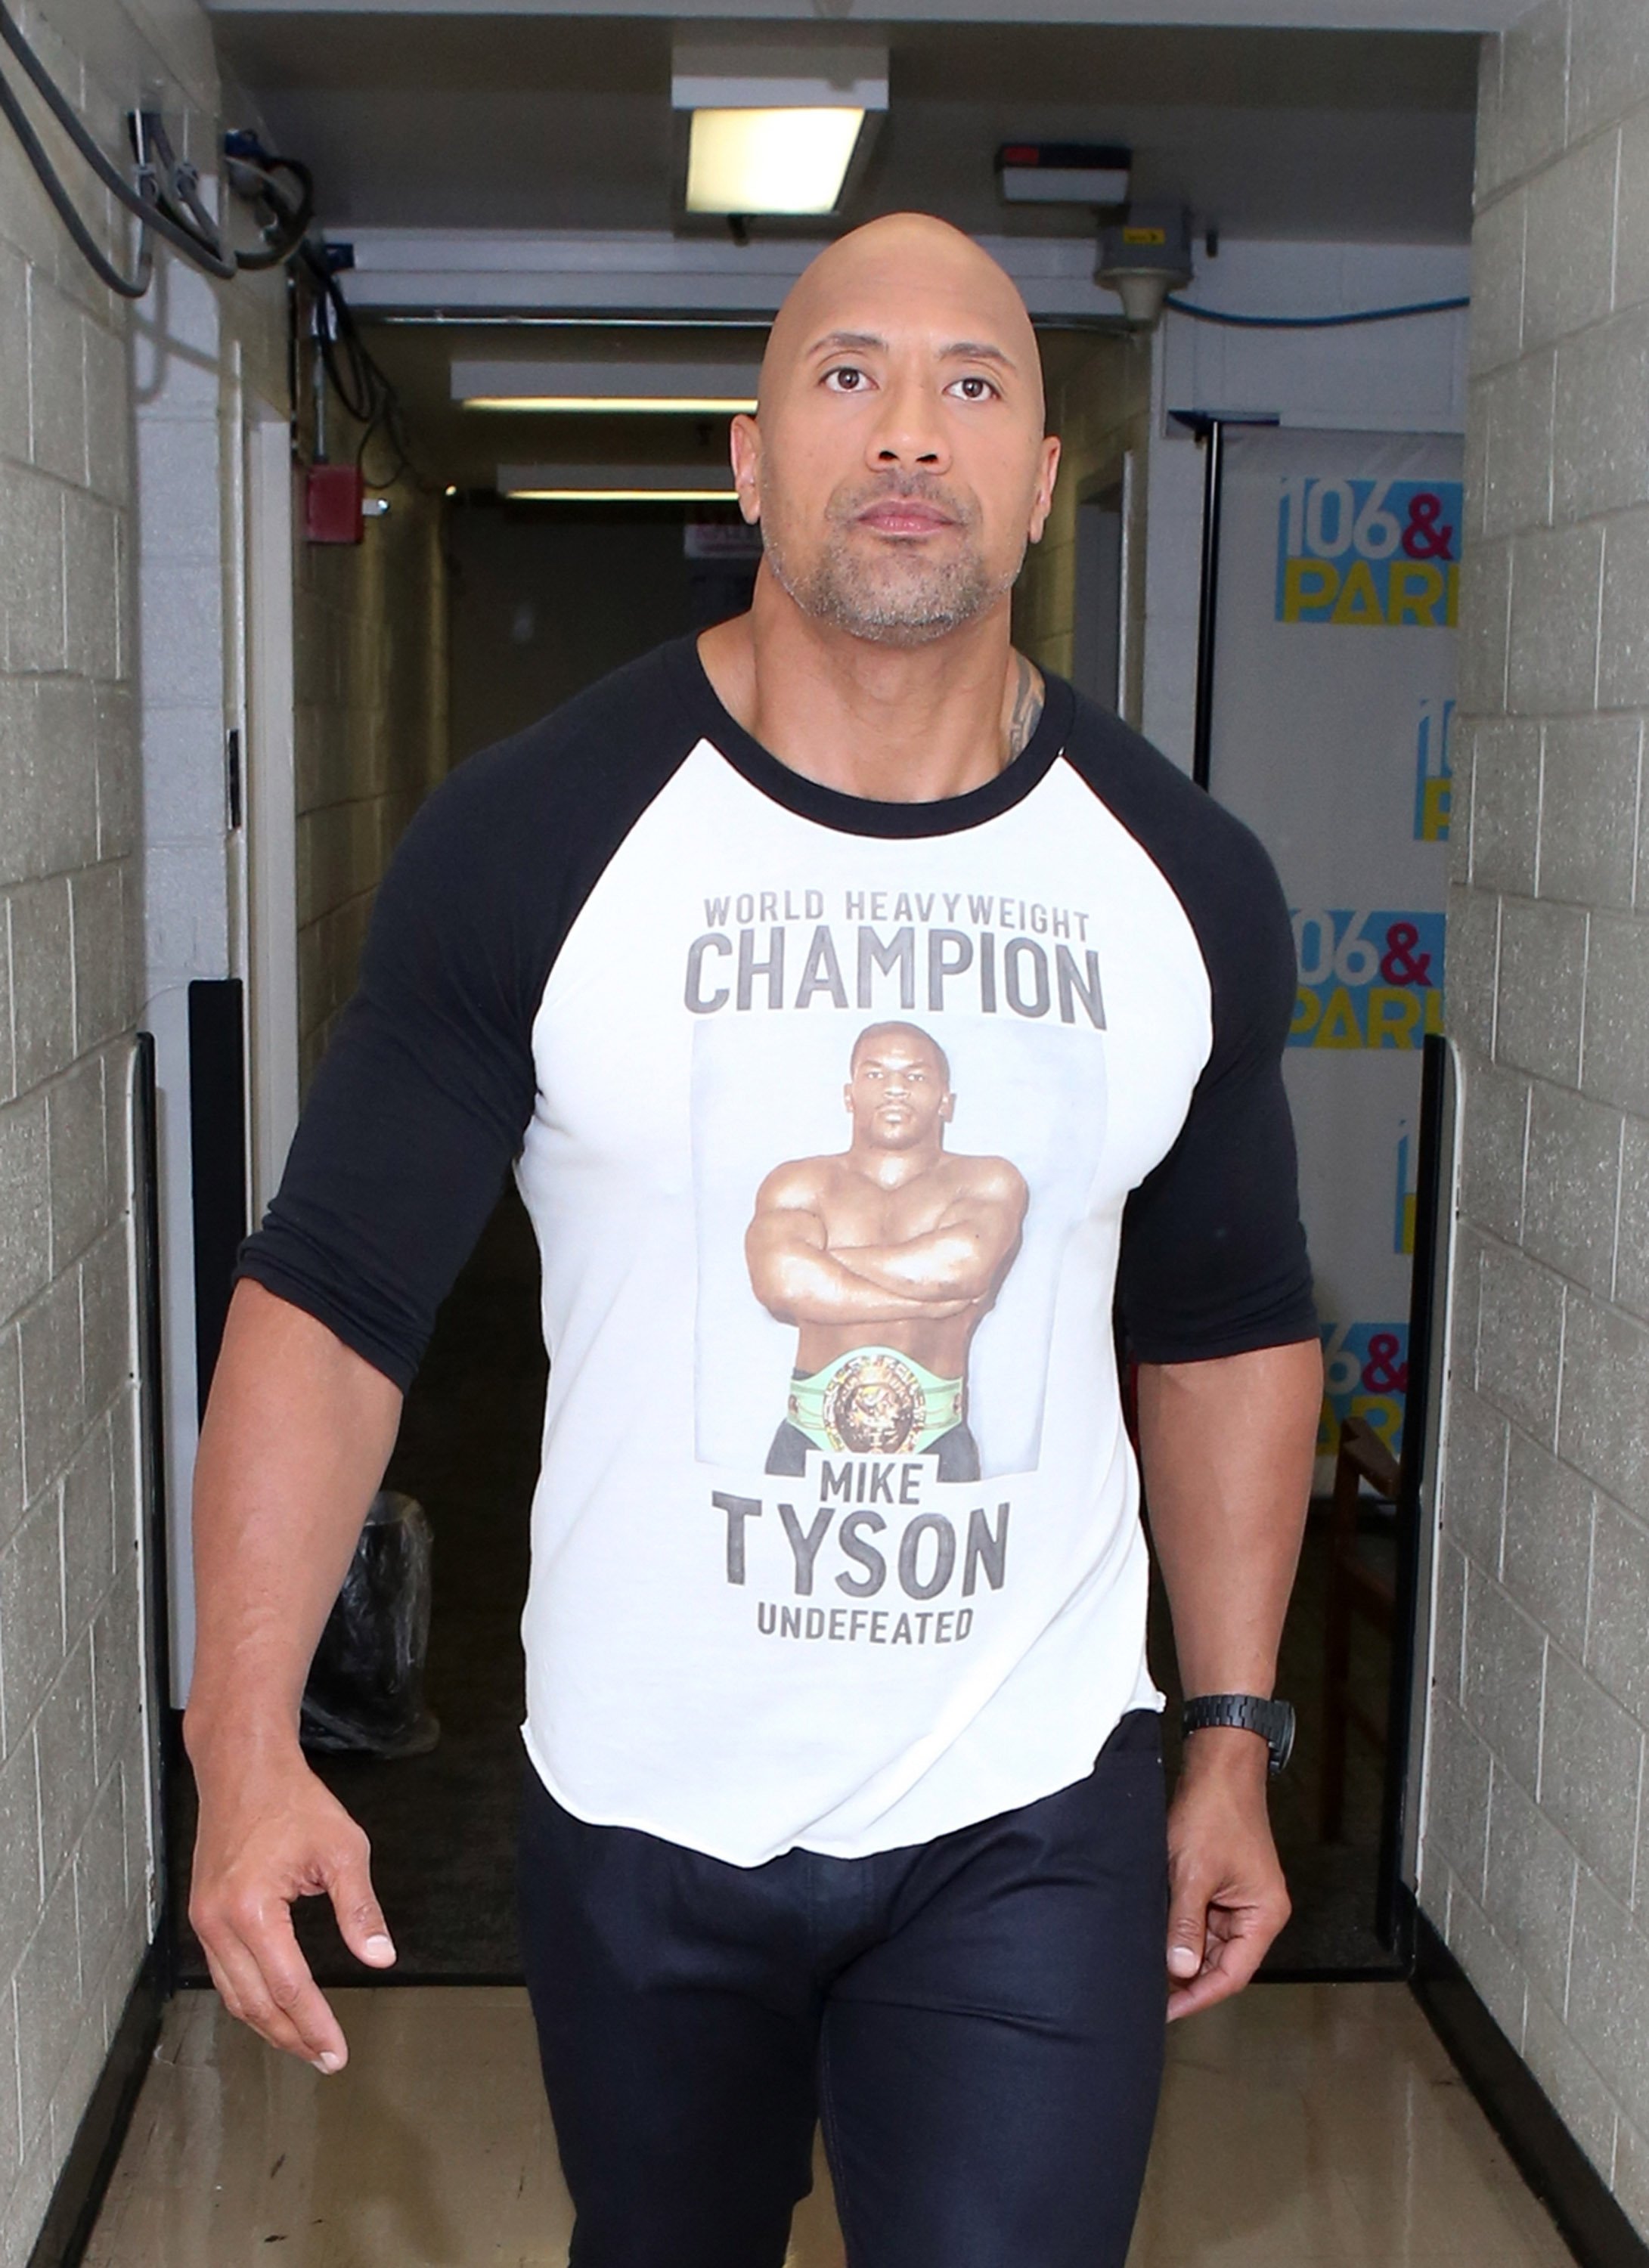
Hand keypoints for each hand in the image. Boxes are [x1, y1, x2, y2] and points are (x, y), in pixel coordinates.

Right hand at [187, 1738, 396, 2070]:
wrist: (243, 1767)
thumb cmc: (293, 1801)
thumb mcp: (341, 1849)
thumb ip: (359, 1909)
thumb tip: (380, 1958)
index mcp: (251, 1910)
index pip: (288, 1987)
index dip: (315, 2023)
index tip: (338, 2051)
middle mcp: (218, 1923)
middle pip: (256, 2003)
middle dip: (292, 2037)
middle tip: (326, 2059)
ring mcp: (204, 1921)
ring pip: (235, 1995)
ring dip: (269, 2026)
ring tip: (305, 2045)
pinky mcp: (203, 1915)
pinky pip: (224, 1974)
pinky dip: (251, 1999)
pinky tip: (275, 2009)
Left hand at [1163, 1728, 1289, 2020]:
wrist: (1217, 1767)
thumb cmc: (1214, 1811)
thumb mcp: (1192, 1873)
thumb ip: (1185, 1924)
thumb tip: (1177, 1969)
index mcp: (1264, 1914)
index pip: (1233, 1974)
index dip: (1199, 1995)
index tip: (1166, 2010)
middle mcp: (1256, 1912)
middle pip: (1221, 1962)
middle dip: (1185, 1977)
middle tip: (1146, 1992)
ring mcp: (1238, 1900)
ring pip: (1207, 1943)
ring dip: (1180, 1952)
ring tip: (1145, 1965)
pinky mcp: (1221, 1887)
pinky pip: (1200, 1921)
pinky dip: (1179, 1929)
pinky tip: (1154, 1936)